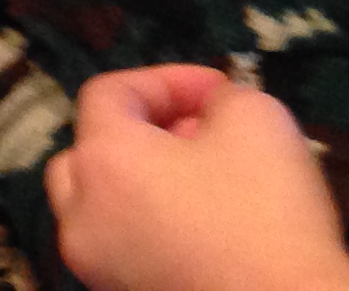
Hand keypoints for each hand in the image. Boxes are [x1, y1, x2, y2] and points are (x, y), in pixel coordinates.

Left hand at [46, 68, 348, 290]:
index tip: (218, 90)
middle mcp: (82, 218)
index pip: (108, 94)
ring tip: (204, 178)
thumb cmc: (266, 213)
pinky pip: (125, 247)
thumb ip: (221, 97)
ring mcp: (100, 269)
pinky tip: (207, 226)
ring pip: (101, 206)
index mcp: (102, 162)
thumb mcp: (256, 119)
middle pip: (88, 153)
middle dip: (140, 129)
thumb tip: (210, 109)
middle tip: (198, 132)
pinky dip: (152, 224)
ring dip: (143, 179)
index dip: (165, 79)